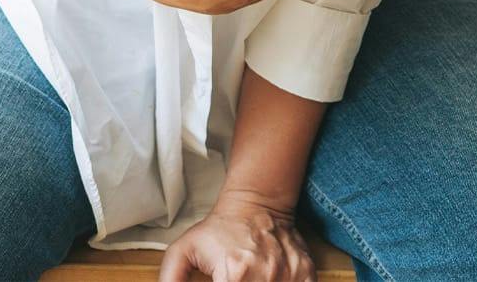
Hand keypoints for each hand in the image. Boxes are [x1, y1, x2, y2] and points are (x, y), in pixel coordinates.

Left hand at [159, 188, 315, 281]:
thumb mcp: (183, 251)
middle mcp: (264, 277)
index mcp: (232, 275)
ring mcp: (288, 277)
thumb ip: (171, 279)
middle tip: (236, 281)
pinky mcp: (306, 275)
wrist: (256, 203)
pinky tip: (270, 280)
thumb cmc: (218, 230)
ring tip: (248, 278)